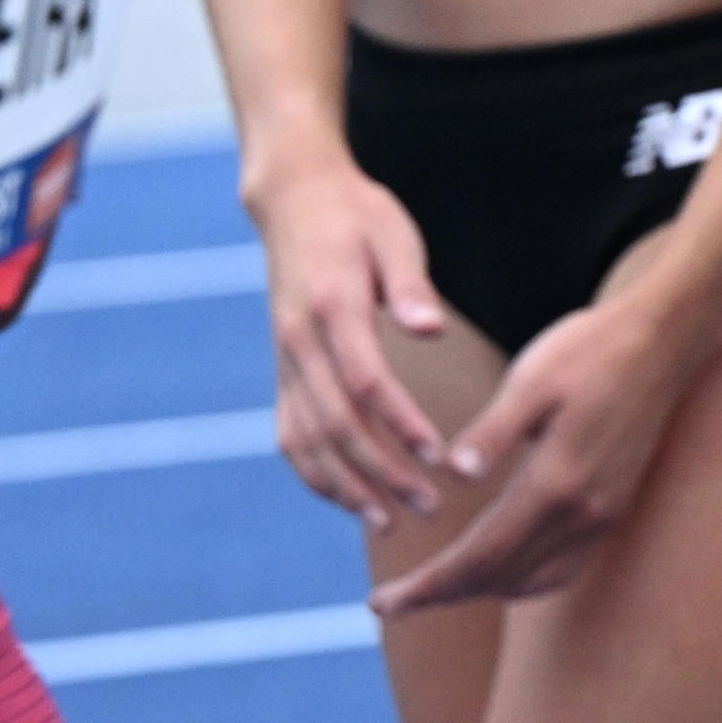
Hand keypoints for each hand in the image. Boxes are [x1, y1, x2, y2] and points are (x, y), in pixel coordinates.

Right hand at [245, 153, 458, 520]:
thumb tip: (431, 330)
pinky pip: (291, 433)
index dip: (400, 424)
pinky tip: (349, 498)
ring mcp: (285, 359)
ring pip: (306, 440)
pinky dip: (315, 472)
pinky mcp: (283, 369)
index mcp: (331, 306)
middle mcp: (299, 341)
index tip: (438, 456)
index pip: (365, 381)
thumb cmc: (358, 215)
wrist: (295, 200)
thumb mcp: (394, 234)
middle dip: (381, 473)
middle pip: (336, 424)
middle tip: (428, 507)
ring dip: (345, 487)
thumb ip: (412, 284)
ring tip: (388, 522)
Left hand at [369, 273, 718, 612]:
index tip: (382, 601)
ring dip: (479, 590)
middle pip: (500, 578)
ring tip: (434, 586)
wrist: (665, 340)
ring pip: (531, 581)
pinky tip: (497, 565)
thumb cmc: (591, 350)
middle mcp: (582, 513)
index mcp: (556, 483)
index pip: (480, 557)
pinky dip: (520, 579)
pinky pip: (560, 568)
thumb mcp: (533, 378)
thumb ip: (494, 432)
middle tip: (388, 603)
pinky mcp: (612, 509)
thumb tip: (452, 474)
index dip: (428, 585)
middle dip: (440, 595)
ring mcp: (602, 516)